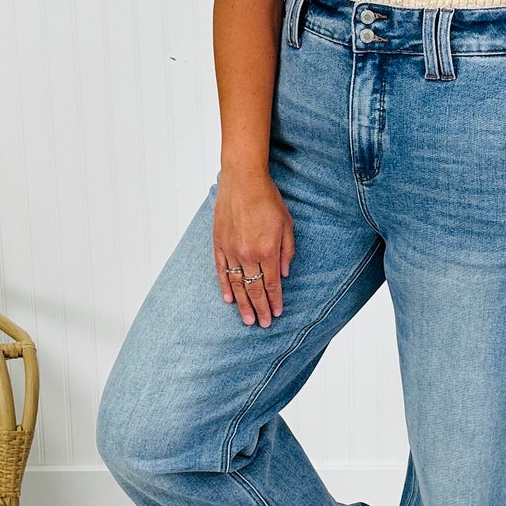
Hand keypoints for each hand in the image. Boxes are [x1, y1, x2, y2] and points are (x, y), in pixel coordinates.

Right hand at [213, 165, 293, 325]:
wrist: (243, 181)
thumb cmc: (267, 199)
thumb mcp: (287, 224)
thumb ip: (286, 251)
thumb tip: (283, 274)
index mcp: (266, 250)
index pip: (272, 284)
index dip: (275, 300)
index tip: (277, 313)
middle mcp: (247, 254)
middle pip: (254, 289)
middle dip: (260, 308)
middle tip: (262, 324)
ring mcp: (231, 250)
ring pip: (236, 284)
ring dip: (242, 304)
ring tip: (247, 319)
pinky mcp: (219, 244)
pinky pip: (221, 271)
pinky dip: (225, 286)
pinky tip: (228, 299)